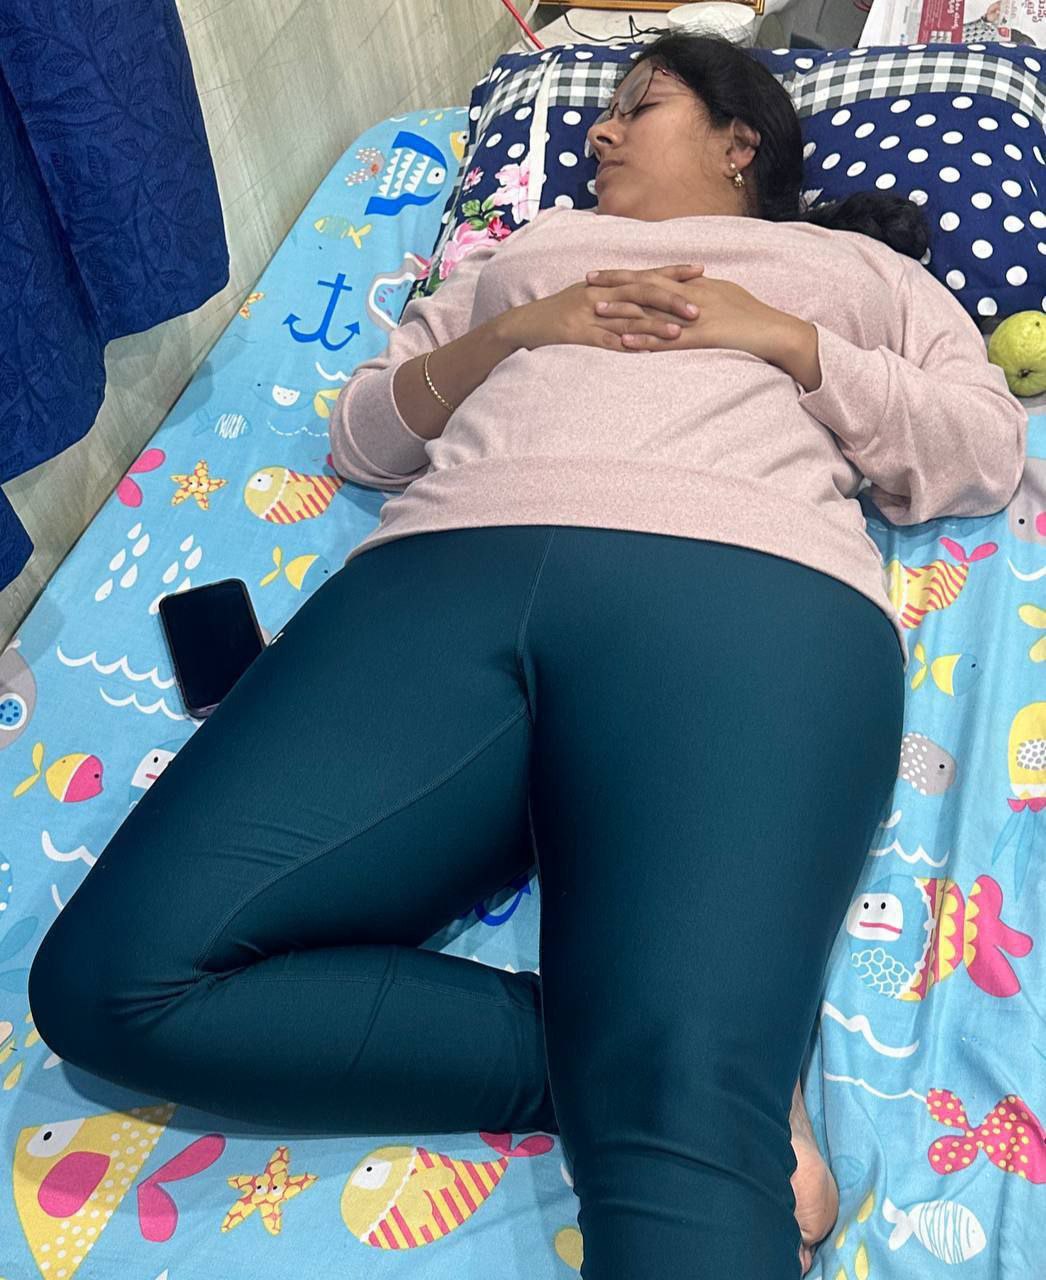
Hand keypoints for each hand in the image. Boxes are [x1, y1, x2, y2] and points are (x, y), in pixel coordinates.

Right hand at [500, 264, 707, 352]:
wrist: (525, 323)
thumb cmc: (560, 313)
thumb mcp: (590, 298)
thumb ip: (618, 297)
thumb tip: (647, 300)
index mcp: (607, 284)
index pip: (646, 274)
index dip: (673, 272)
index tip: (700, 270)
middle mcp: (601, 294)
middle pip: (641, 293)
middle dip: (671, 300)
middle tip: (698, 310)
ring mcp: (588, 314)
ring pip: (626, 318)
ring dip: (653, 326)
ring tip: (678, 333)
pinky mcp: (577, 334)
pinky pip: (604, 340)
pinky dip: (624, 346)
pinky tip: (643, 353)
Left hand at [587, 267, 795, 363]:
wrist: (775, 330)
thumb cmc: (753, 315)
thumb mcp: (724, 295)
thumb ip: (700, 292)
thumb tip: (684, 287)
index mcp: (695, 284)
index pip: (654, 274)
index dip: (626, 273)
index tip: (601, 273)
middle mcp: (691, 295)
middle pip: (646, 285)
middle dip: (615, 284)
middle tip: (586, 283)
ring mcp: (695, 316)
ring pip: (652, 311)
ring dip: (623, 310)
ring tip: (595, 311)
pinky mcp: (701, 338)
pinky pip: (668, 339)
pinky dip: (645, 339)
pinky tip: (624, 342)